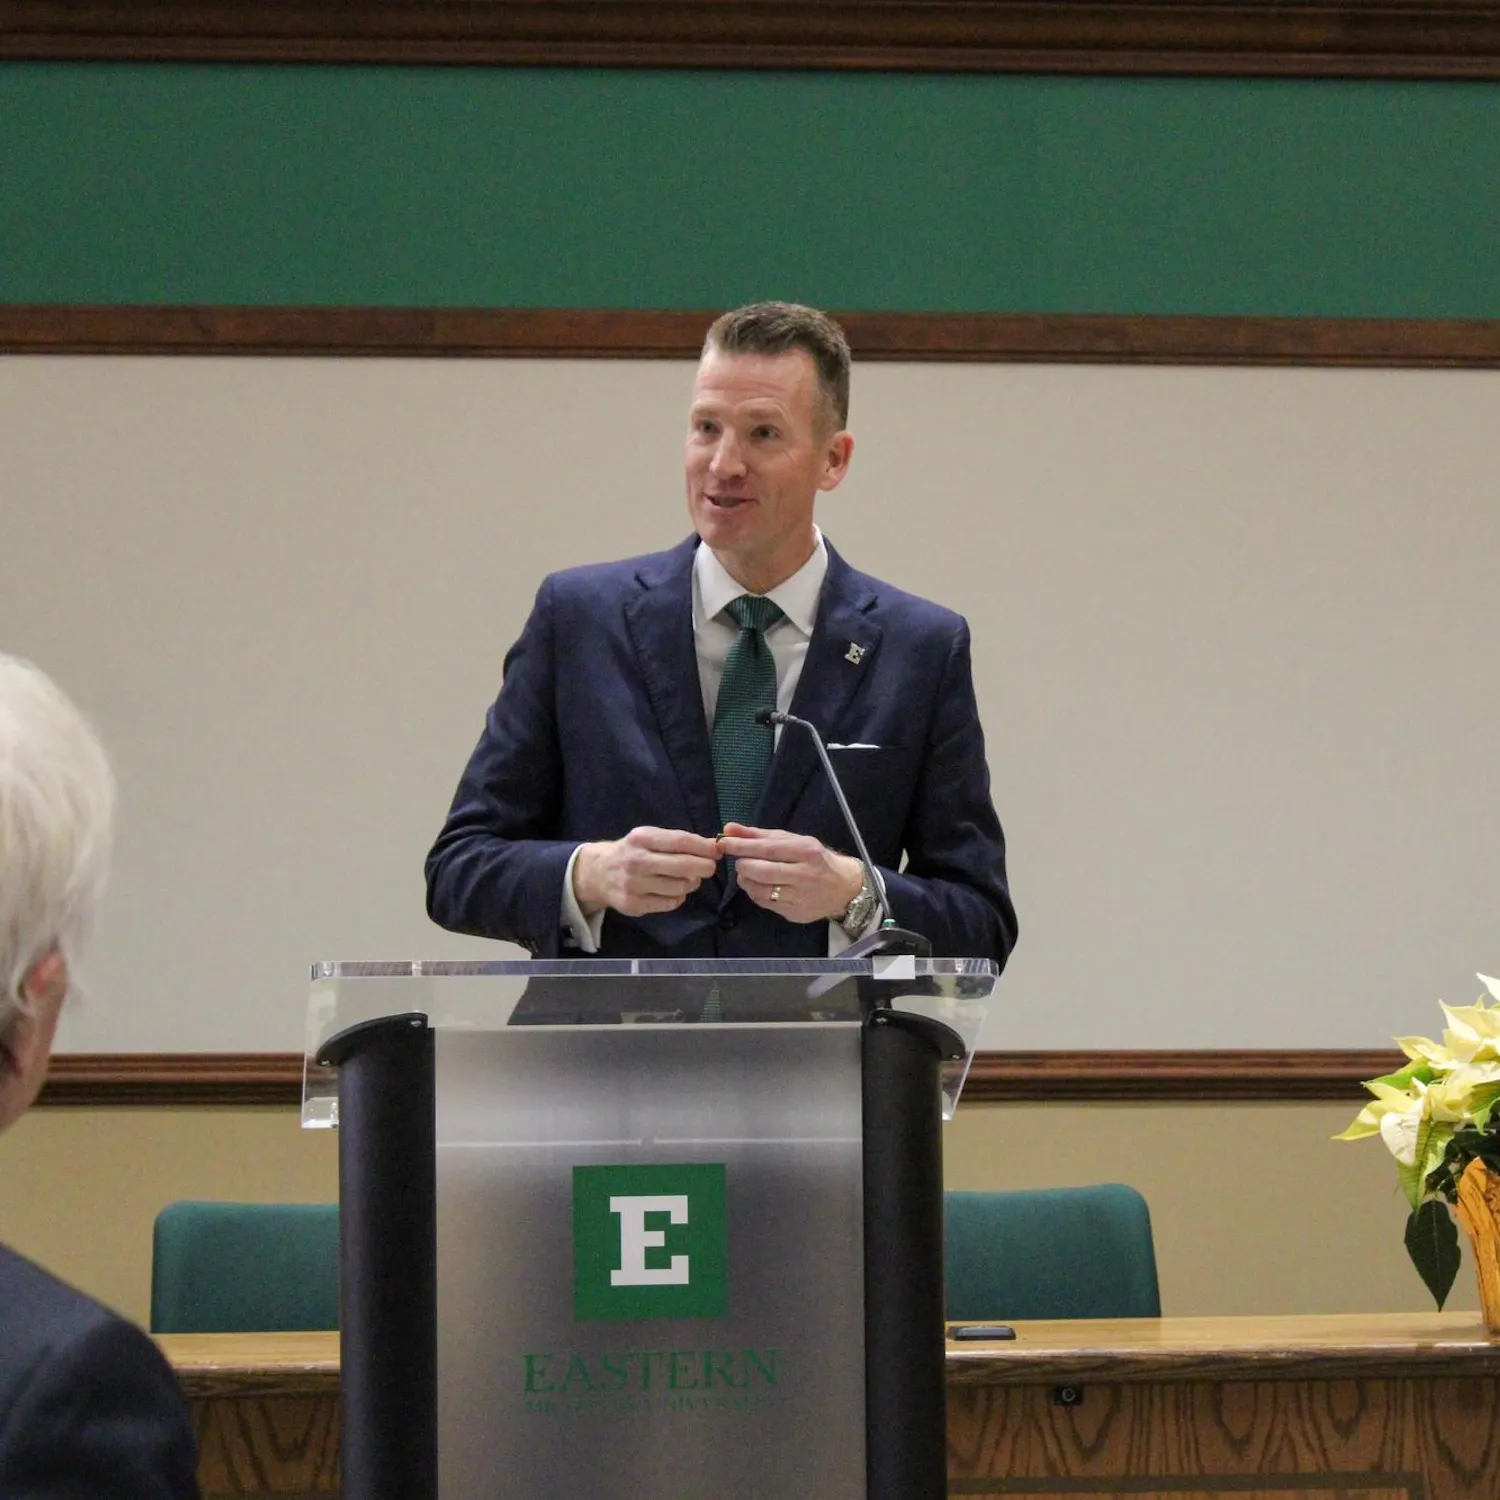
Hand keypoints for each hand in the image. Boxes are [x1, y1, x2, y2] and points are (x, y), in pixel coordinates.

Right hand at [572, 827, 719, 917]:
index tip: (717, 850)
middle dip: (703, 867)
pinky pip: (670, 903)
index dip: (703, 847)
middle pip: (682, 866)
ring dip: (691, 883)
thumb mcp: (648, 838)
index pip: (679, 841)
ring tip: (687, 878)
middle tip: (709, 868)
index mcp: (641, 838)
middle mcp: (636, 861)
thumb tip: (713, 847)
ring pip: (679, 887)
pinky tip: (672, 890)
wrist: (598, 873)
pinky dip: (678, 897)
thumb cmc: (632, 852)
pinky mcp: (633, 905)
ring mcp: (633, 885)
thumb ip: (677, 841)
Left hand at [716, 823, 863, 924]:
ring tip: (747, 873)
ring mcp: (800, 896)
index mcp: (806, 851)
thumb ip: (759, 835)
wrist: (843, 887)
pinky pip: (766, 903)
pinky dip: (756, 893)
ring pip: (761, 890)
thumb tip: (728, 829)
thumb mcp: (792, 840)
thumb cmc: (815, 858)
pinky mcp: (795, 913)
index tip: (723, 842)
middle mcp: (805, 874)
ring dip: (746, 881)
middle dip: (743, 865)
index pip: (767, 849)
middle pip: (761, 871)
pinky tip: (758, 886)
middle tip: (740, 861)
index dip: (741, 846)